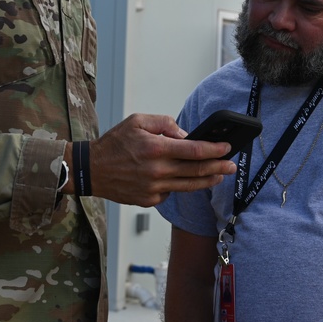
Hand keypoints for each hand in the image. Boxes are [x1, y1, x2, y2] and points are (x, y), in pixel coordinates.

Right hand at [87, 113, 236, 206]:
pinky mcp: (148, 200)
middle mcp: (157, 171)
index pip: (194, 150)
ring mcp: (153, 188)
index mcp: (156, 148)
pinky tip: (183, 180)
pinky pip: (171, 193)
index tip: (227, 147)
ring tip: (219, 176)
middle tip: (232, 166)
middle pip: (196, 170)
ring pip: (188, 186)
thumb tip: (186, 135)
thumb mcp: (137, 121)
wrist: (91, 170)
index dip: (214, 149)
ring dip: (207, 181)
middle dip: (218, 167)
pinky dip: (179, 186)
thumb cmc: (114, 143)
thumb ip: (164, 124)